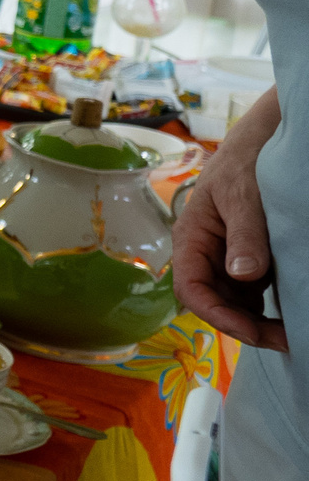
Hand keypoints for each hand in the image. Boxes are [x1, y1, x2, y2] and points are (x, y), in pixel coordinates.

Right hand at [171, 102, 287, 350]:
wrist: (263, 140)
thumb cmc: (244, 162)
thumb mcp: (242, 196)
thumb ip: (244, 235)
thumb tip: (244, 276)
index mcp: (191, 238)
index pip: (191, 288)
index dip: (217, 315)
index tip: (251, 331)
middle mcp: (205, 254)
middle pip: (213, 301)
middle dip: (243, 325)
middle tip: (284, 340)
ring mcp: (226, 258)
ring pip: (233, 301)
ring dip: (256, 321)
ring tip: (289, 334)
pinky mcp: (247, 259)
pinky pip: (251, 292)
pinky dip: (266, 308)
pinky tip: (288, 315)